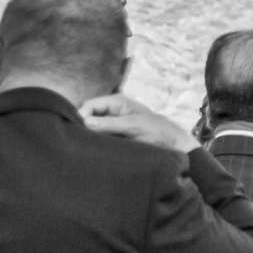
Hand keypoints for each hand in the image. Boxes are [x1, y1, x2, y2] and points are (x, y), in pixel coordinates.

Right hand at [81, 93, 197, 153]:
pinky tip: (93, 150)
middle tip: (78, 140)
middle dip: (83, 126)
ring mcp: (112, 124)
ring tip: (85, 146)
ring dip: (89, 136)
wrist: (174, 145)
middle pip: (88, 116)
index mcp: (116, 102)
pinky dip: (96, 143)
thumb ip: (110, 124)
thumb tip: (85, 122)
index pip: (90, 105)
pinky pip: (100, 138)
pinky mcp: (114, 137)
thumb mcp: (133, 125)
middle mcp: (112, 111)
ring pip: (92, 129)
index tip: (78, 129)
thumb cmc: (157, 131)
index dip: (81, 115)